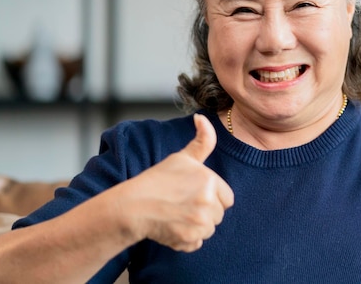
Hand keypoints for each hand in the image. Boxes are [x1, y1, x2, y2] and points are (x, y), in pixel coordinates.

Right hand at [118, 114, 233, 251]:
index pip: (227, 197)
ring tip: (177, 214)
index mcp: (209, 181)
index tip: (194, 193)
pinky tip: (173, 226)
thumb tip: (202, 117)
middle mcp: (208, 202)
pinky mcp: (189, 239)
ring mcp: (199, 222)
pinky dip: (187, 239)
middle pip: (219, 214)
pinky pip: (197, 243)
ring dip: (197, 225)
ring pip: (209, 229)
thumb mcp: (182, 157)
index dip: (212, 196)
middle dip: (205, 211)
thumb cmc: (158, 180)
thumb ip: (202, 140)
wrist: (133, 206)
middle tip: (183, 204)